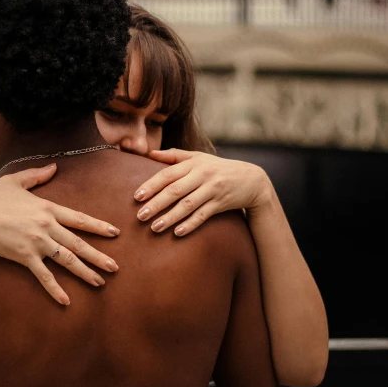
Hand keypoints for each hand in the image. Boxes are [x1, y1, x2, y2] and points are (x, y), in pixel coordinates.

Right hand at [0, 163, 119, 305]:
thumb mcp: (14, 181)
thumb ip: (36, 175)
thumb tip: (54, 168)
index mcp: (47, 208)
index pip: (79, 219)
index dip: (98, 226)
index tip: (115, 233)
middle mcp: (46, 226)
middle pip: (78, 243)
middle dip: (99, 256)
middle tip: (116, 267)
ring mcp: (37, 243)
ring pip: (67, 260)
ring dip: (85, 272)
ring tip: (100, 282)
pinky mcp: (24, 257)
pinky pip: (44, 276)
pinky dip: (55, 289)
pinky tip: (66, 301)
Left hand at [134, 149, 270, 236]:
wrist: (251, 179)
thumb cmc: (217, 168)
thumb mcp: (198, 157)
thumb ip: (174, 156)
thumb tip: (149, 154)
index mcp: (193, 164)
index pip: (168, 174)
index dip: (151, 185)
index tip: (137, 196)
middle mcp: (202, 175)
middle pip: (175, 190)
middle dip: (156, 204)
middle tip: (140, 216)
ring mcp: (212, 190)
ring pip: (188, 205)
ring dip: (170, 217)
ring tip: (155, 227)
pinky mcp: (221, 204)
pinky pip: (204, 215)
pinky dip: (191, 224)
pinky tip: (178, 232)